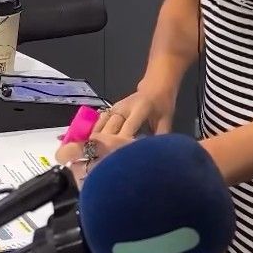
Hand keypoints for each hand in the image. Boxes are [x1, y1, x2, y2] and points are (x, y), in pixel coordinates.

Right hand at [55, 88, 173, 185]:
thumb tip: (154, 158)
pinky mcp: (109, 109)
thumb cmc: (163, 107)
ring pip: (102, 126)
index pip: (128, 127)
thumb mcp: (166, 122)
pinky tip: (86, 146)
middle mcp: (124, 107)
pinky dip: (93, 134)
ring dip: (96, 142)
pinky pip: (98, 122)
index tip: (119, 159)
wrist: (155, 88)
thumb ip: (159, 139)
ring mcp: (115, 107)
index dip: (123, 143)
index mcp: (141, 108)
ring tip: (90, 159)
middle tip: (101, 165)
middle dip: (106, 146)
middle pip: (111, 127)